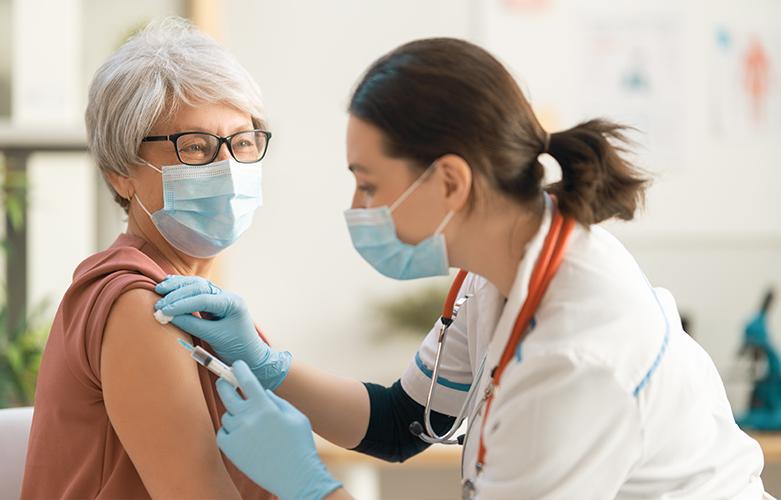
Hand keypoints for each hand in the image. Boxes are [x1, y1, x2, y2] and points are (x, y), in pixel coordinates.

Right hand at [155, 275, 290, 389]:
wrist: (250, 355)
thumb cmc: (237, 347)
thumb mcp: (214, 337)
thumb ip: (192, 325)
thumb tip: (168, 316)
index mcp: (232, 302)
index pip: (203, 298)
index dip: (181, 304)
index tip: (163, 310)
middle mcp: (227, 296)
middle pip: (199, 287)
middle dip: (177, 294)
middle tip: (159, 303)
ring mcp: (221, 297)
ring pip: (197, 285)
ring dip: (178, 287)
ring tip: (160, 289)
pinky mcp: (214, 303)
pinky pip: (197, 292)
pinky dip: (183, 289)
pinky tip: (170, 285)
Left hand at [216, 361, 341, 499]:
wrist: (296, 476)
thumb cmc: (299, 445)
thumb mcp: (295, 416)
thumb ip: (277, 400)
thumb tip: (261, 391)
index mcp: (265, 406)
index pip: (246, 379)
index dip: (239, 368)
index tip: (236, 365)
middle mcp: (248, 417)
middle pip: (226, 392)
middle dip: (225, 382)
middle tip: (226, 381)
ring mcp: (237, 433)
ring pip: (227, 415)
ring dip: (234, 413)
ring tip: (249, 423)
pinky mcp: (230, 449)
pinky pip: (222, 432)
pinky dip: (229, 431)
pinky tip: (242, 435)